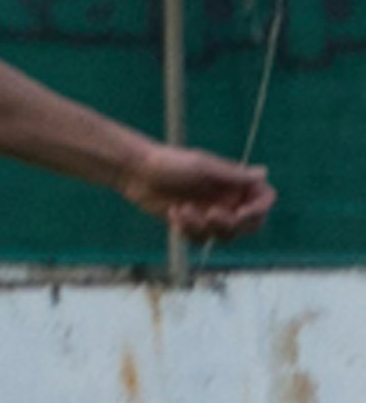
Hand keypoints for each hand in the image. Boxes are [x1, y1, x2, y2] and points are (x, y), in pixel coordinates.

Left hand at [120, 144, 275, 243]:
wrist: (138, 172)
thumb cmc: (171, 163)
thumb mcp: (203, 167)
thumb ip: (233, 175)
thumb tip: (264, 173)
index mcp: (235, 182)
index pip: (264, 199)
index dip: (258, 210)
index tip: (240, 214)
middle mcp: (228, 199)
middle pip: (249, 225)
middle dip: (229, 224)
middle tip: (210, 215)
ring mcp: (211, 213)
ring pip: (223, 236)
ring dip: (202, 227)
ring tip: (181, 209)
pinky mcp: (192, 224)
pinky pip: (200, 239)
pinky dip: (187, 229)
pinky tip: (173, 213)